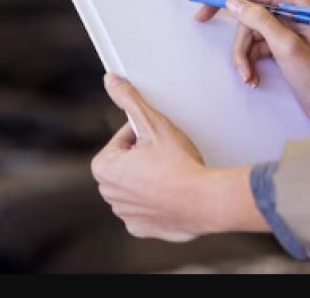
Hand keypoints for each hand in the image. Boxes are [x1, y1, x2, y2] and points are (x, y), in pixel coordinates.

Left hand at [90, 74, 267, 241]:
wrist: (205, 201)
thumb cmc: (178, 163)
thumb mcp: (153, 124)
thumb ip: (129, 100)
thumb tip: (111, 81)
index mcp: (104, 168)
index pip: (122, 139)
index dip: (142, 134)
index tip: (158, 138)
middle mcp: (109, 193)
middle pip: (127, 163)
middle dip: (143, 156)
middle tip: (167, 154)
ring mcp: (125, 214)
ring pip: (137, 186)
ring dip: (149, 177)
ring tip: (171, 173)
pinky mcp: (142, 229)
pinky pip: (146, 209)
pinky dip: (157, 200)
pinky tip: (172, 193)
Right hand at [195, 0, 309, 131]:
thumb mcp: (287, 48)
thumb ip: (260, 20)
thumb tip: (233, 2)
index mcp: (299, 1)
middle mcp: (291, 9)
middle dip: (225, 11)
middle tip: (201, 17)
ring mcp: (284, 27)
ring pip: (247, 27)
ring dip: (241, 51)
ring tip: (246, 72)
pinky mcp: (278, 44)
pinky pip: (252, 44)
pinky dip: (247, 60)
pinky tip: (252, 77)